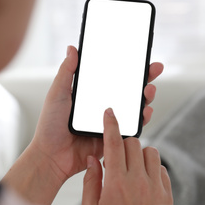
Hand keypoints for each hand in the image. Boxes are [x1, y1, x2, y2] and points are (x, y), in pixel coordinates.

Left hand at [29, 46, 163, 183]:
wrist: (51, 156)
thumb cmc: (50, 126)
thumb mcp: (57, 93)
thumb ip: (66, 72)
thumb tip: (72, 48)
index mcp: (91, 95)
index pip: (114, 77)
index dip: (128, 67)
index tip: (140, 57)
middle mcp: (102, 107)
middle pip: (129, 91)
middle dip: (144, 79)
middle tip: (154, 69)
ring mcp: (109, 122)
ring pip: (134, 108)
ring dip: (145, 98)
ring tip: (149, 91)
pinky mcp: (113, 137)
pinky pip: (131, 127)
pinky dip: (142, 119)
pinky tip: (145, 112)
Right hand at [81, 108, 172, 204]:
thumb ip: (90, 181)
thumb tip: (93, 159)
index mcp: (116, 183)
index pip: (113, 144)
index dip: (111, 125)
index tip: (110, 113)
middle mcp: (138, 181)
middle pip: (134, 143)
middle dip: (124, 143)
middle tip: (117, 155)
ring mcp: (155, 187)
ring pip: (151, 152)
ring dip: (140, 154)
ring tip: (131, 167)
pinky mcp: (167, 194)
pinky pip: (161, 169)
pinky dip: (152, 168)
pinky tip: (143, 180)